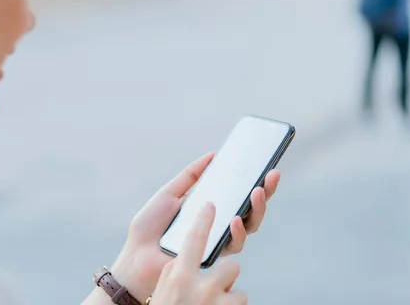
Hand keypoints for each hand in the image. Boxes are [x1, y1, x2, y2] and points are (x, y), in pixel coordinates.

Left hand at [111, 153, 280, 300]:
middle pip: (251, 207)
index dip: (256, 180)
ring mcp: (218, 239)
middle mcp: (219, 223)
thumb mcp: (170, 192)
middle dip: (266, 191)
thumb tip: (212, 155)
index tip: (267, 165)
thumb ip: (190, 175)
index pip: (239, 193)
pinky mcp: (214, 255)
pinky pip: (234, 244)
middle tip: (271, 175)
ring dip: (257, 208)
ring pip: (250, 225)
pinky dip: (237, 231)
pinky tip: (234, 218)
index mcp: (210, 206)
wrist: (137, 254)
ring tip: (256, 192)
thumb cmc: (150, 226)